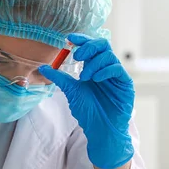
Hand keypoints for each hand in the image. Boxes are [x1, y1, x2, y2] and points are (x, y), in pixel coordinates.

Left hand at [39, 34, 133, 168]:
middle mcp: (106, 68)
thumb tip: (43, 67)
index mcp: (94, 67)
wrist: (100, 129)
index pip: (91, 46)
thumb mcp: (71, 91)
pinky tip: (95, 79)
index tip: (70, 39)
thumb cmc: (89, 112)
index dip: (82, 40)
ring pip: (109, 55)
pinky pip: (117, 68)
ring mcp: (116, 75)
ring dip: (94, 63)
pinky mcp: (125, 83)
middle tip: (77, 56)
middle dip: (88, 47)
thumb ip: (60, 78)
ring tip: (84, 77)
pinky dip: (105, 70)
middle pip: (102, 45)